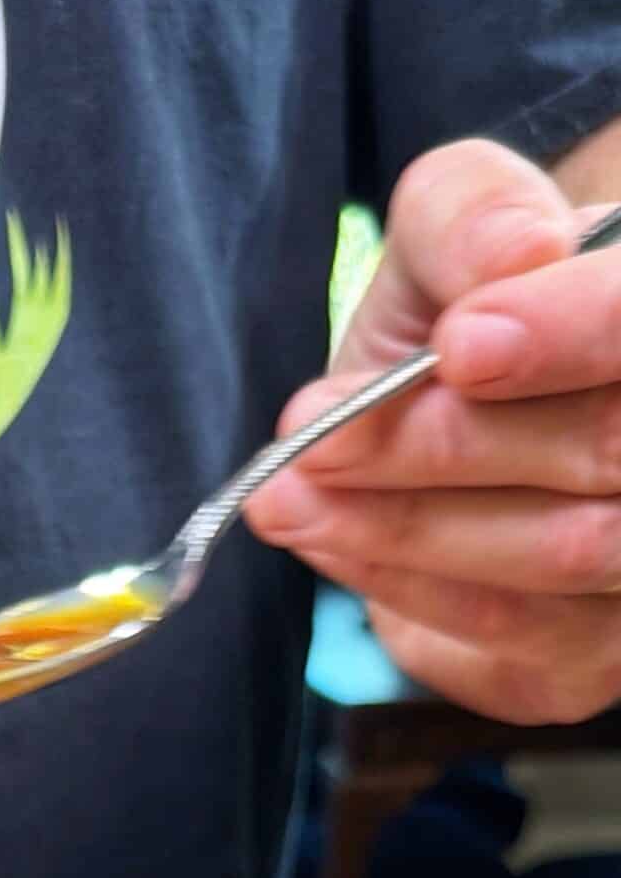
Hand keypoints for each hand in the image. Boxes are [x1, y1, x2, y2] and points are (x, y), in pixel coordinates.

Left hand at [247, 139, 620, 724]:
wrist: (469, 422)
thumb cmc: (472, 310)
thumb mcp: (450, 227)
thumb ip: (471, 217)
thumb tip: (511, 262)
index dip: (567, 335)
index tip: (458, 346)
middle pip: (604, 452)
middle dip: (445, 450)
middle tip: (313, 440)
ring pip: (559, 556)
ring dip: (404, 529)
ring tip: (289, 496)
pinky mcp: (598, 661)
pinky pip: (513, 633)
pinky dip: (411, 588)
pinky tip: (339, 544)